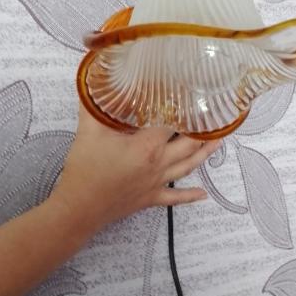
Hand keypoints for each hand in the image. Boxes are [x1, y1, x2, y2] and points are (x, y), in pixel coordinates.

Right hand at [51, 106, 220, 229]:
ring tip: (219, 143)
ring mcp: (156, 183)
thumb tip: (95, 85)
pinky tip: (202, 195)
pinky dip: (189, 196)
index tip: (194, 96)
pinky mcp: (150, 198)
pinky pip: (174, 198)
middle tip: (216, 118)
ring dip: (204, 154)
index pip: (173, 123)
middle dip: (204, 130)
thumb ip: (94, 107)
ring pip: (188, 167)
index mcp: (147, 146)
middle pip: (188, 144)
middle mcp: (157, 164)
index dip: (184, 108)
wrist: (77, 209)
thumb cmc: (84, 171)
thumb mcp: (88, 132)